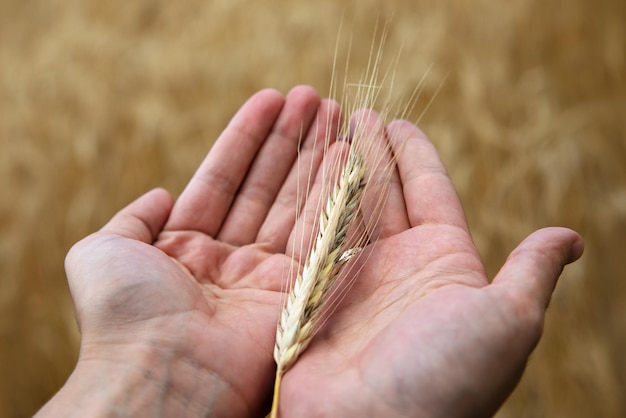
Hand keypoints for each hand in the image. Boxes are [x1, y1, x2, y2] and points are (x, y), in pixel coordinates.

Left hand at [37, 86, 340, 417]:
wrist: (160, 373)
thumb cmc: (123, 314)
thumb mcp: (102, 251)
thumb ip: (131, 217)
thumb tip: (160, 193)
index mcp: (186, 246)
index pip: (222, 178)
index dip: (246, 138)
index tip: (270, 98)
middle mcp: (228, 258)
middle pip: (265, 186)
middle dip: (288, 140)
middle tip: (311, 97)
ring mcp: (263, 275)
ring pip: (293, 202)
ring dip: (313, 156)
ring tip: (331, 110)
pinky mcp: (294, 291)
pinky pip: (314, 232)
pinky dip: (329, 192)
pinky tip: (343, 153)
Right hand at [276, 113, 583, 416]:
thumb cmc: (449, 379)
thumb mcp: (509, 321)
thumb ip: (530, 272)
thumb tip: (572, 237)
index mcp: (444, 265)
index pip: (429, 194)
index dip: (415, 156)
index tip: (398, 124)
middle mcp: (397, 269)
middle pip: (384, 195)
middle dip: (373, 154)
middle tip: (358, 115)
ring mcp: (353, 281)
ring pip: (347, 209)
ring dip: (340, 169)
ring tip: (331, 130)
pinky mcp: (314, 295)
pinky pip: (312, 235)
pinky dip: (313, 200)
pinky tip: (312, 169)